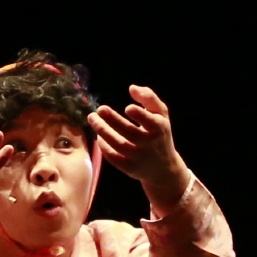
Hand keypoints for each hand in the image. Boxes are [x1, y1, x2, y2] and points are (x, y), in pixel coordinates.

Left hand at [90, 84, 185, 198]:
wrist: (163, 168)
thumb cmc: (159, 134)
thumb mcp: (161, 115)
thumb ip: (149, 98)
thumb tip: (131, 88)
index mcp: (159, 129)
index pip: (150, 122)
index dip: (139, 115)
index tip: (128, 108)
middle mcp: (150, 145)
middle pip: (129, 132)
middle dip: (113, 120)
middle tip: (100, 109)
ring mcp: (139, 158)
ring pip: (118, 145)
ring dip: (103, 131)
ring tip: (92, 118)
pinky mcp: (129, 169)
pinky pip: (113, 157)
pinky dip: (104, 146)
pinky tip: (99, 135)